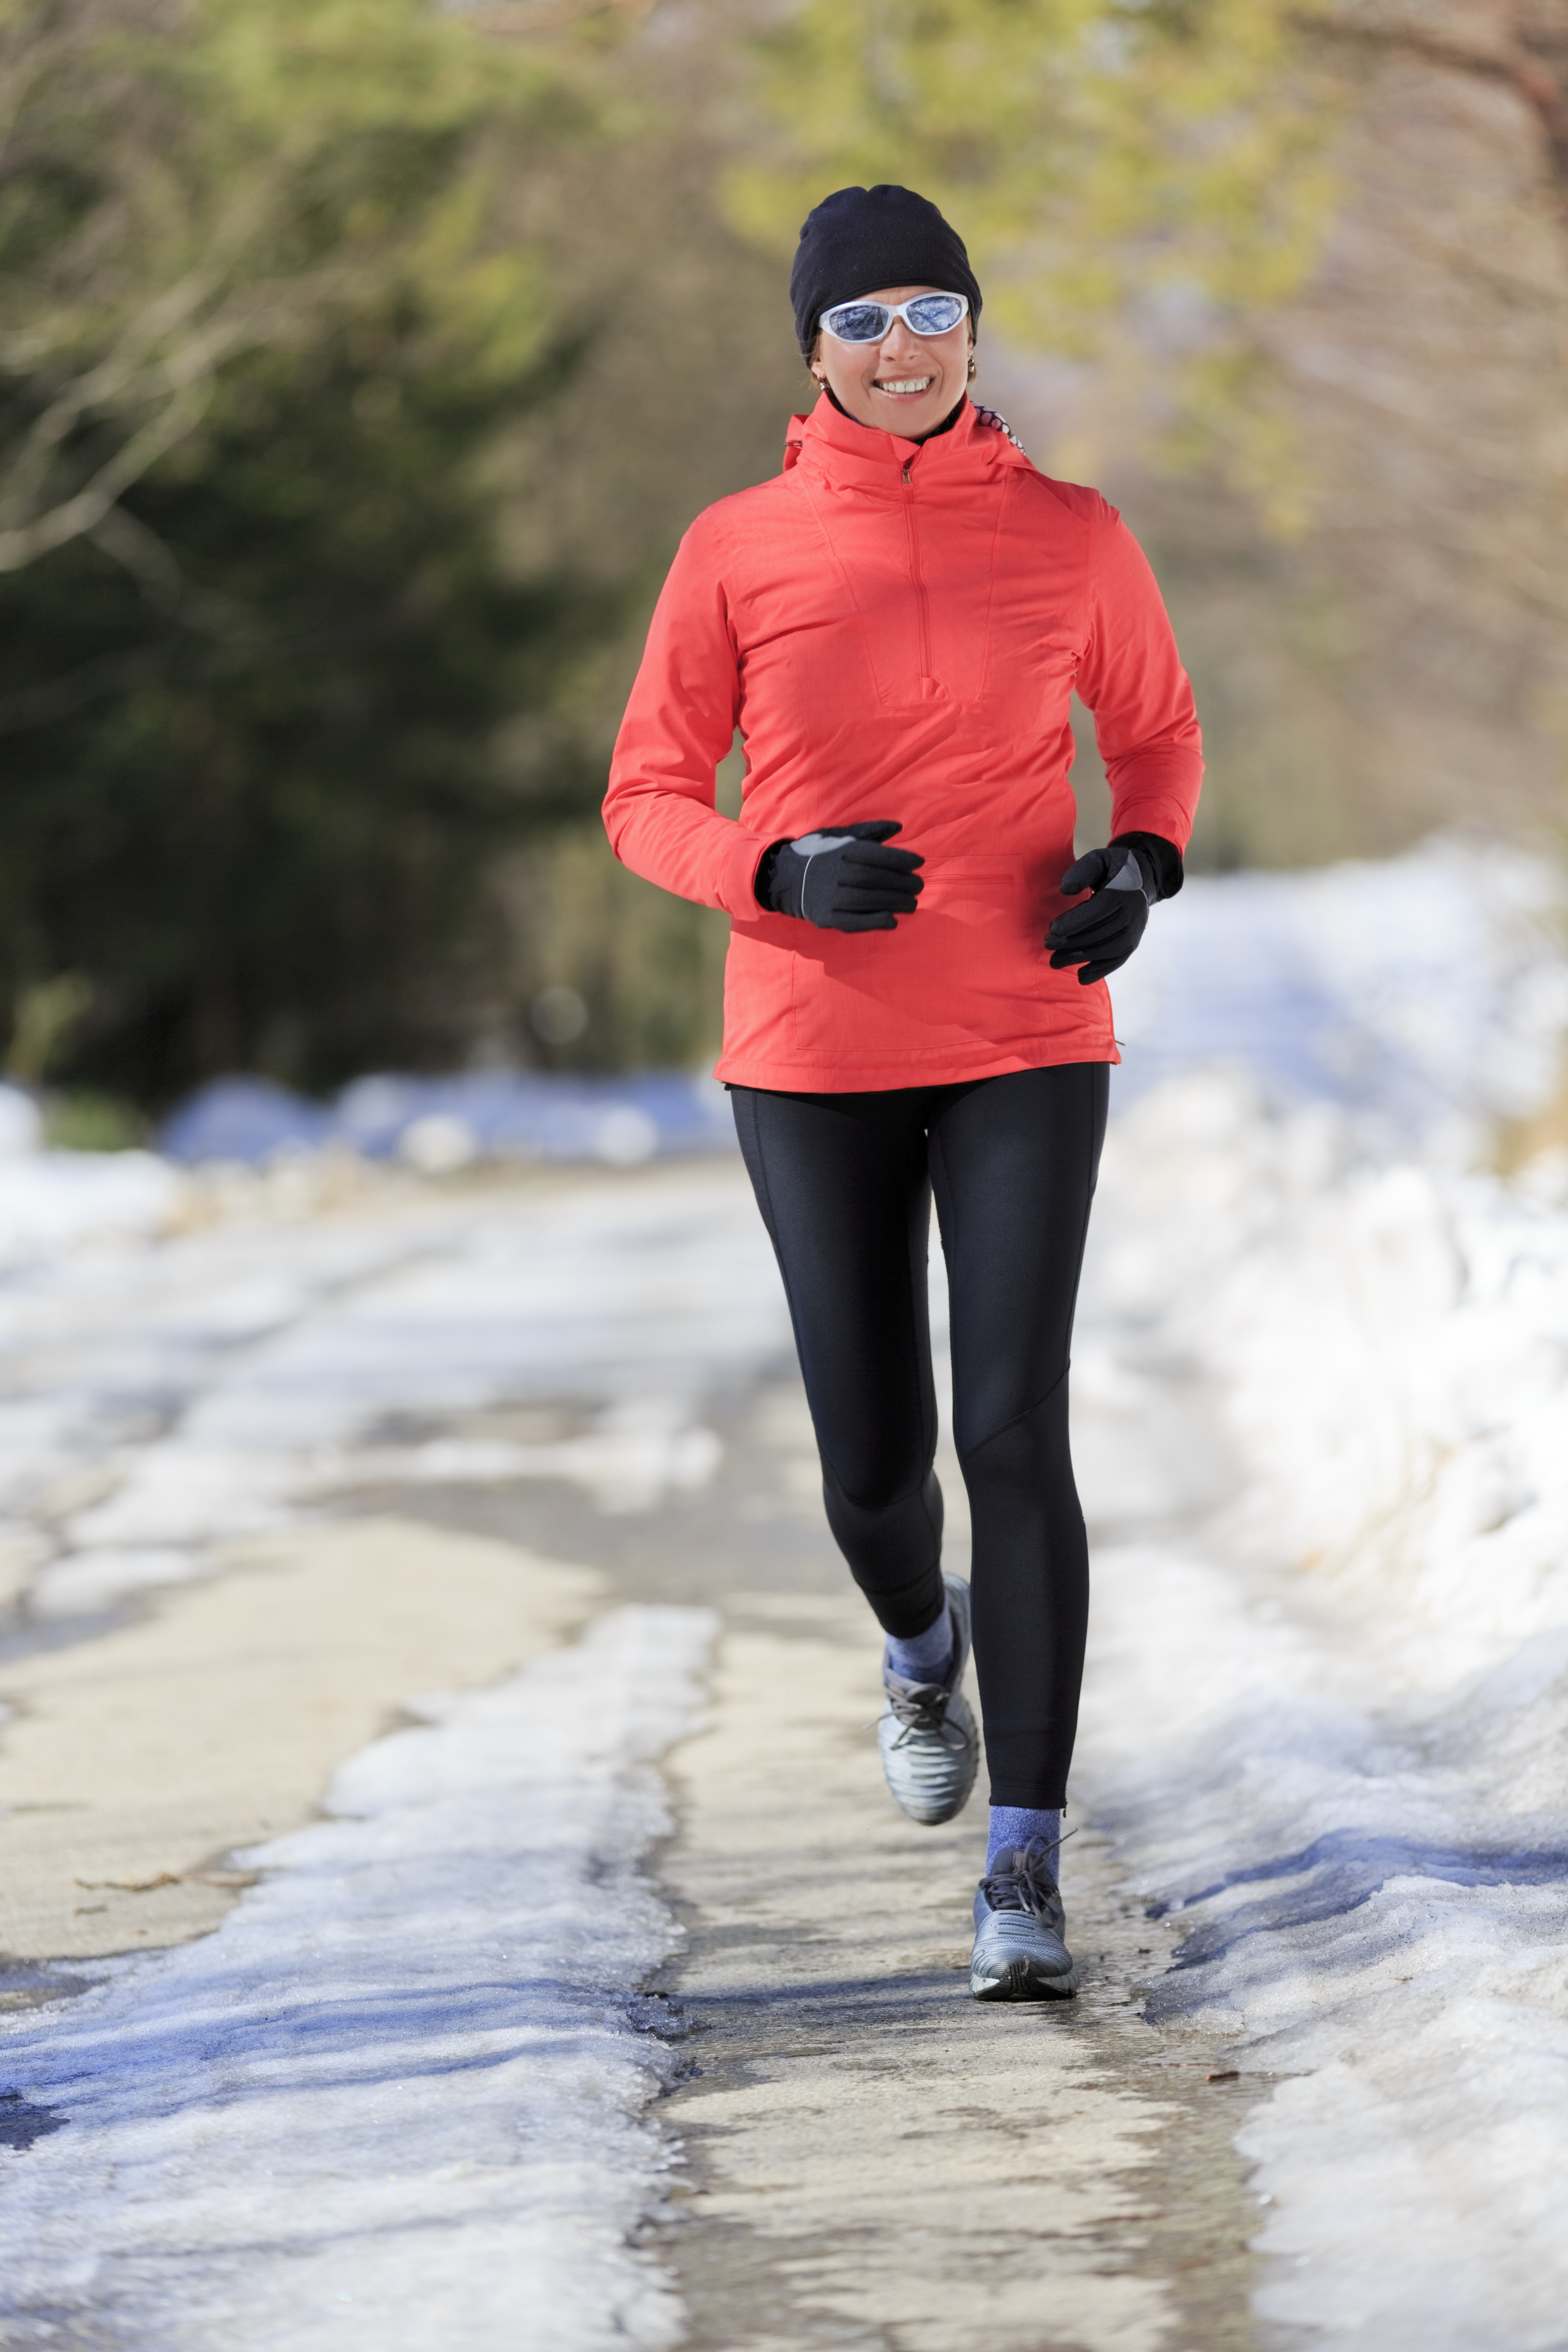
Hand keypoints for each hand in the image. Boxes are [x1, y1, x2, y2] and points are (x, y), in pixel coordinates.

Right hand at [761, 820, 924, 931]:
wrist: (785, 877)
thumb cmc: (819, 854)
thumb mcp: (839, 836)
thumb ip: (869, 832)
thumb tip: (898, 828)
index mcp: (841, 851)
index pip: (879, 856)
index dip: (903, 859)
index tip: (919, 863)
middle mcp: (836, 872)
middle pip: (877, 879)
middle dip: (903, 883)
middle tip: (918, 886)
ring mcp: (830, 896)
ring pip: (869, 900)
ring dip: (895, 903)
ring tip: (912, 904)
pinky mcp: (825, 917)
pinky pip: (854, 922)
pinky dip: (874, 922)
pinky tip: (892, 921)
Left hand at [1047, 843, 1149, 983]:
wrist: (1142, 878)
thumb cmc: (1112, 869)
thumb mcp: (1098, 859)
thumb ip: (1082, 871)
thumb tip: (1065, 890)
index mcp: (1124, 893)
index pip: (1099, 910)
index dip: (1075, 921)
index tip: (1052, 929)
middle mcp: (1134, 914)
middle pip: (1100, 933)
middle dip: (1071, 942)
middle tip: (1047, 944)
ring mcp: (1135, 931)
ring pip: (1107, 950)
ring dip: (1080, 958)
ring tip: (1055, 961)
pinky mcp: (1134, 943)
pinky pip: (1117, 960)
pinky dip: (1099, 970)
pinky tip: (1081, 976)